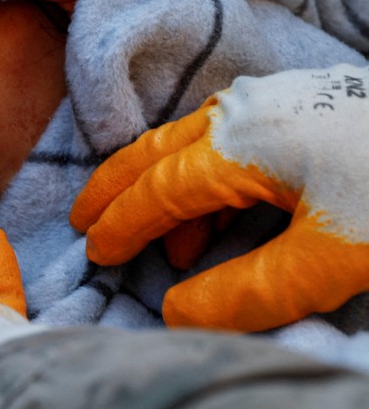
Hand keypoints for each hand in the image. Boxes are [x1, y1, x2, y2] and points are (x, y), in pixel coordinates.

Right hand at [69, 64, 368, 330]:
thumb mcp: (328, 260)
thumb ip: (247, 292)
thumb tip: (176, 312)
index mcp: (240, 141)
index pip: (158, 190)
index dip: (121, 226)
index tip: (94, 255)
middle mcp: (245, 107)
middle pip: (156, 150)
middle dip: (114, 188)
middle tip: (81, 220)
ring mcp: (275, 96)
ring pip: (192, 142)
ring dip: (164, 188)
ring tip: (163, 243)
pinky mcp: (304, 101)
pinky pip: (228, 136)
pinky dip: (204, 176)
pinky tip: (221, 211)